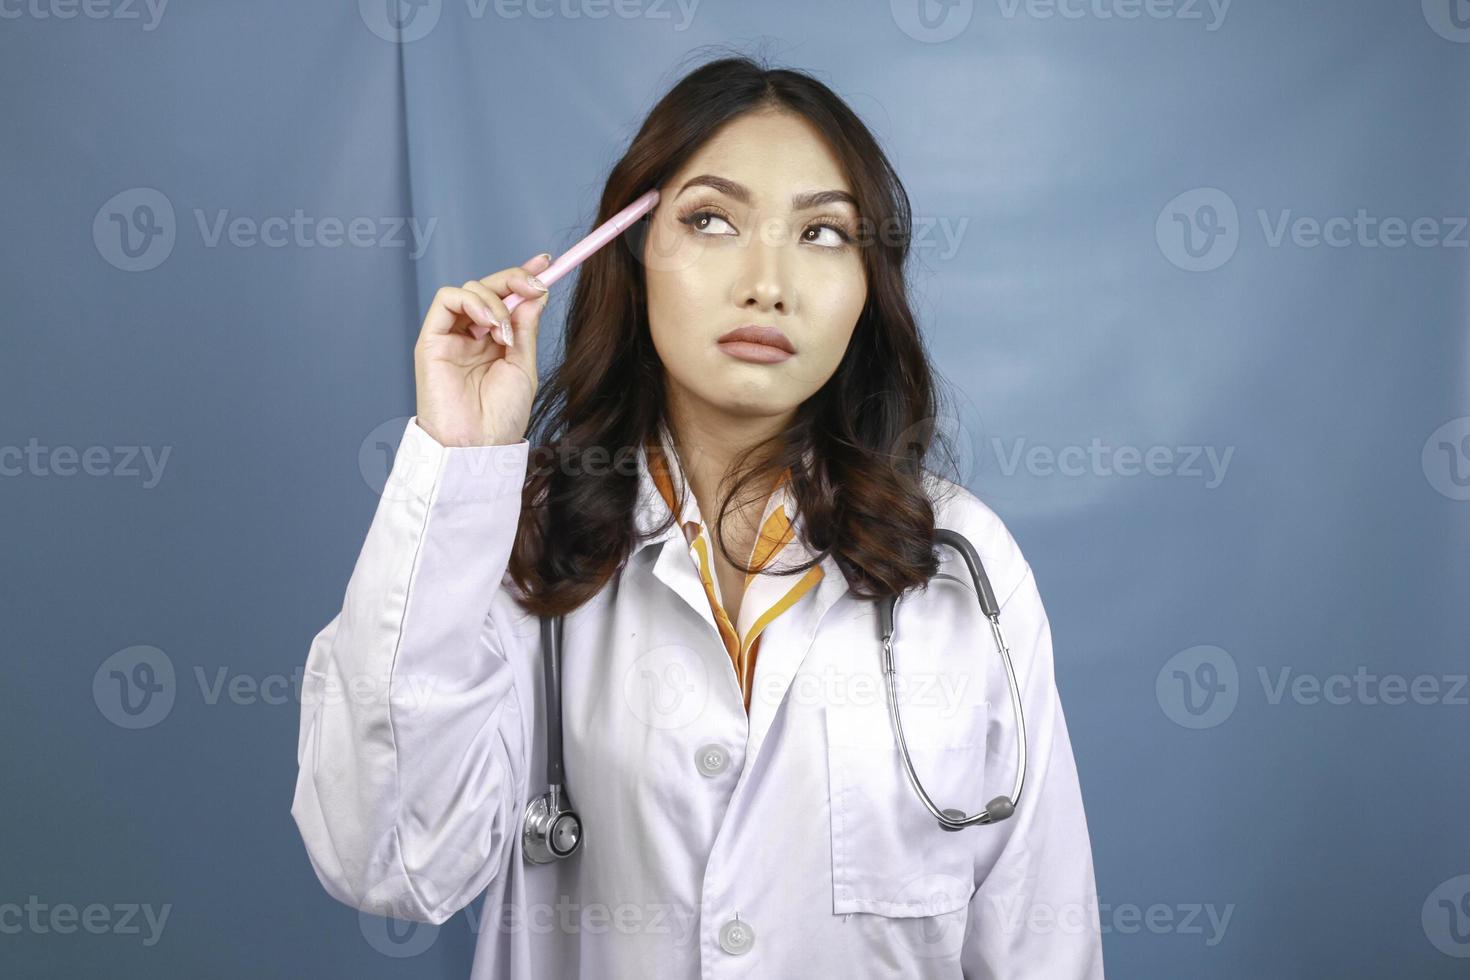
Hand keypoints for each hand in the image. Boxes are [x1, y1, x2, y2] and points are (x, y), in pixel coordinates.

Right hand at [412, 252, 551, 446]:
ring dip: (495, 300)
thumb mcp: (524, 365)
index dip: (524, 275)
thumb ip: (526, 328)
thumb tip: (536, 293)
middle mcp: (472, 334)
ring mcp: (451, 336)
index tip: (547, 262)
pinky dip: (472, 303)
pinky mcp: (431, 339)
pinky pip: (446, 300)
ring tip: (507, 332)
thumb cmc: (501, 416)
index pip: (507, 297)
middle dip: (514, 279)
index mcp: (495, 341)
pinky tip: (490, 326)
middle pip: (488, 287)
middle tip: (536, 284)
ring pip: (469, 289)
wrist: (478, 444)